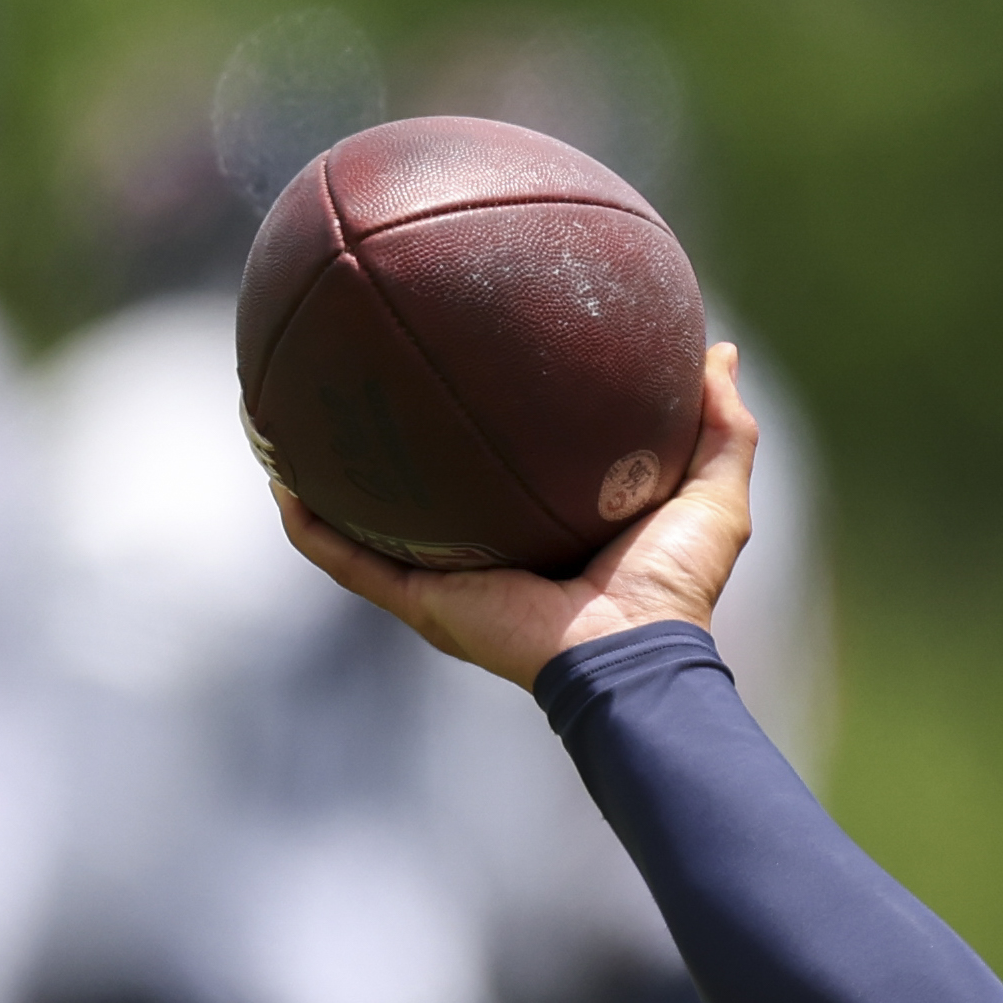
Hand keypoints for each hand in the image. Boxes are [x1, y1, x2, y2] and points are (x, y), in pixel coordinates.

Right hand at [273, 343, 760, 688]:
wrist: (635, 653)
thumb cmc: (677, 584)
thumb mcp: (712, 492)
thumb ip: (720, 425)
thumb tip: (717, 350)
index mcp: (549, 529)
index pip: (502, 470)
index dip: (478, 423)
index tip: (460, 367)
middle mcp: (490, 554)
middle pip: (425, 493)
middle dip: (389, 447)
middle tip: (361, 384)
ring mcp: (449, 580)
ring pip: (368, 525)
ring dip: (326, 482)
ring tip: (287, 426)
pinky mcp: (424, 602)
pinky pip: (350, 561)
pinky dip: (313, 527)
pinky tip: (282, 481)